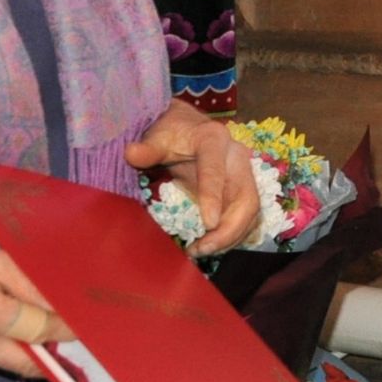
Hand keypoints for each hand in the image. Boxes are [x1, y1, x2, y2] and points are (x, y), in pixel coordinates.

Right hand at [0, 236, 70, 375]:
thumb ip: (30, 286)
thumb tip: (64, 307)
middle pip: (32, 358)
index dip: (66, 327)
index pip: (36, 329)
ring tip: (60, 330)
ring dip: (43, 351)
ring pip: (20, 365)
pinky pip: (2, 361)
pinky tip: (28, 332)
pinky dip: (21, 350)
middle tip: (84, 333)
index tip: (91, 324)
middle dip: (60, 348)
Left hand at [126, 100, 257, 254]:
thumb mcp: (157, 137)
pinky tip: (207, 247)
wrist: (187, 130)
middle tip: (203, 249)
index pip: (216, 170)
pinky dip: (230, 237)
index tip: (208, 224)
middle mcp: (236, 159)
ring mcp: (243, 177)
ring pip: (250, 212)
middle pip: (247, 198)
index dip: (214, 197)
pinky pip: (245, 219)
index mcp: (214, 139)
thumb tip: (131, 153)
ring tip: (201, 251)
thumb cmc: (172, 134)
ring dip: (231, 237)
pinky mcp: (241, 193)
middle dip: (229, 229)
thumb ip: (147, 148)